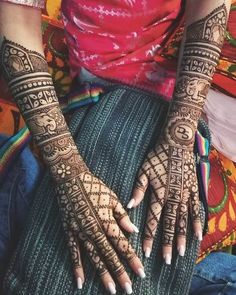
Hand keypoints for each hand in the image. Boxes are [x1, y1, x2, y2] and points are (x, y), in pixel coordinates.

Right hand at [57, 170, 144, 293]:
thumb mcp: (112, 198)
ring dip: (103, 274)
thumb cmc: (95, 187)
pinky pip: (73, 252)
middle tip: (128, 290)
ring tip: (111, 290)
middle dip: (120, 273)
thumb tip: (134, 231)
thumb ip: (122, 216)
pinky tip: (80, 282)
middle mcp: (94, 230)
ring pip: (94, 257)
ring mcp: (81, 232)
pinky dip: (77, 267)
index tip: (141, 273)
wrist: (71, 179)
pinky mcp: (69, 232)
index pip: (123, 245)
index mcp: (107, 221)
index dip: (132, 260)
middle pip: (109, 255)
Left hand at [127, 140, 201, 263]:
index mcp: (158, 195)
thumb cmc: (157, 157)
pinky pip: (197, 210)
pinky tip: (199, 235)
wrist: (176, 144)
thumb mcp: (143, 171)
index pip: (152, 221)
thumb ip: (138, 190)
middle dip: (167, 244)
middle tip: (166, 260)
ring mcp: (185, 196)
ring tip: (180, 253)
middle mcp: (173, 199)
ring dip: (181, 238)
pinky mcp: (194, 191)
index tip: (146, 251)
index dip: (149, 236)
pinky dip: (198, 223)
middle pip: (169, 225)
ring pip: (183, 221)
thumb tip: (129, 206)